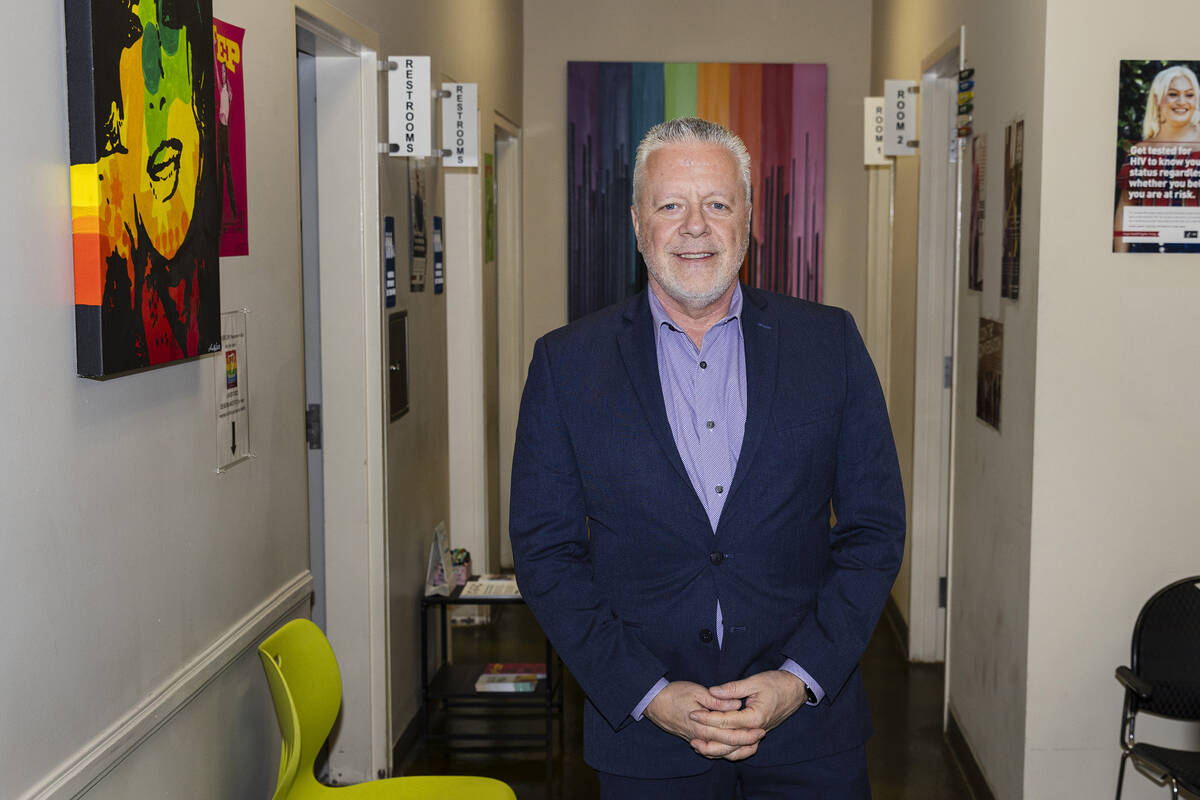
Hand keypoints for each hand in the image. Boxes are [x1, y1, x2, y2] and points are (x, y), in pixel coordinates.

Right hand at [644, 681, 761, 758]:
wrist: (654, 703)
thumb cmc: (674, 694)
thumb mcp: (697, 691)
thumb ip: (717, 700)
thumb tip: (736, 705)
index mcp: (703, 726)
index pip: (730, 736)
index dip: (746, 734)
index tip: (760, 728)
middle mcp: (700, 738)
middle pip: (728, 747)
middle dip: (746, 742)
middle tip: (761, 735)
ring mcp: (696, 740)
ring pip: (720, 752)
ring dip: (737, 749)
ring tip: (752, 742)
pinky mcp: (693, 739)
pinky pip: (711, 751)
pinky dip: (724, 751)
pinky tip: (733, 745)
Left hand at [688, 671, 808, 759]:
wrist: (795, 690)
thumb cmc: (776, 683)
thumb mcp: (754, 681)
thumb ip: (732, 689)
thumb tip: (712, 691)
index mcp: (755, 717)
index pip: (726, 721)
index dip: (707, 718)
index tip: (693, 713)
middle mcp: (756, 731)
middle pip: (728, 741)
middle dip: (707, 736)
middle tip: (691, 732)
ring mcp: (758, 735)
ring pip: (735, 751)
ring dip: (716, 750)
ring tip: (698, 745)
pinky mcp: (757, 735)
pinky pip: (742, 750)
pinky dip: (728, 752)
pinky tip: (715, 748)